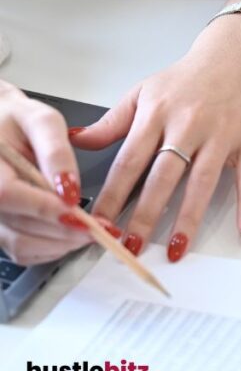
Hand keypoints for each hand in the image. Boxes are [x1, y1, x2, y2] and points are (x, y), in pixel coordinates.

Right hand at [0, 82, 118, 264]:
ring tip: (93, 231)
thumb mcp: (42, 121)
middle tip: (101, 229)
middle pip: (18, 226)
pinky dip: (52, 248)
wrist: (1, 126)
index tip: (80, 213)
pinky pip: (23, 250)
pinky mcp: (2, 227)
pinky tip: (73, 234)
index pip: (9, 195)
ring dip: (61, 243)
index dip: (46, 208)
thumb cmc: (19, 121)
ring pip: (21, 244)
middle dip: (64, 230)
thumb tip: (69, 187)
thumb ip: (56, 151)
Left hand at [71, 16, 240, 261]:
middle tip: (130, 246)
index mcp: (157, 114)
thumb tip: (74, 141)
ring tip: (174, 249)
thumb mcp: (143, 92)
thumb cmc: (187, 79)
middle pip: (164, 176)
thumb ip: (111, 122)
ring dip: (188, 218)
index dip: (113, 196)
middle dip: (146, 215)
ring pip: (202, 181)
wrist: (234, 55)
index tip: (99, 224)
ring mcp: (222, 135)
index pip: (129, 161)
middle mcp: (189, 125)